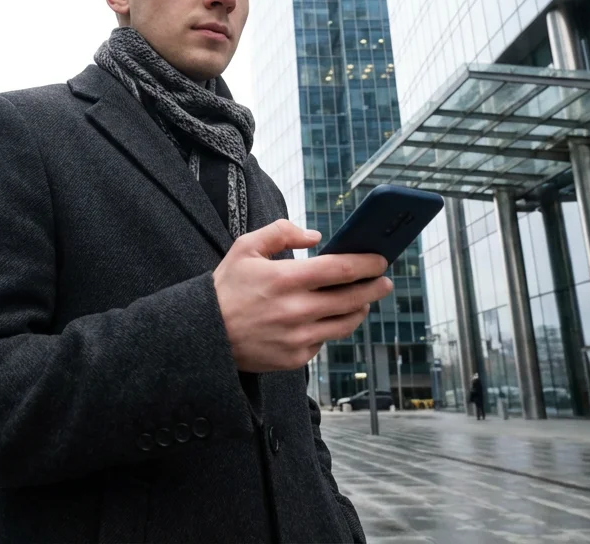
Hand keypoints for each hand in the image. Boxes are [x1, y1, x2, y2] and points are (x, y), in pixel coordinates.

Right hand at [212, 219, 393, 372]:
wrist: (204, 333)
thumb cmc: (227, 288)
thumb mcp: (245, 248)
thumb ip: (281, 232)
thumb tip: (315, 236)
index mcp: (286, 278)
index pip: (342, 269)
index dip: (368, 263)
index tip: (381, 259)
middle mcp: (296, 310)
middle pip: (353, 299)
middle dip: (375, 288)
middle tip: (384, 282)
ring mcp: (297, 337)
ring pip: (345, 324)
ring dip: (359, 309)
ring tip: (362, 300)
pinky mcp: (294, 358)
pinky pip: (324, 342)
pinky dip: (330, 329)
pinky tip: (327, 319)